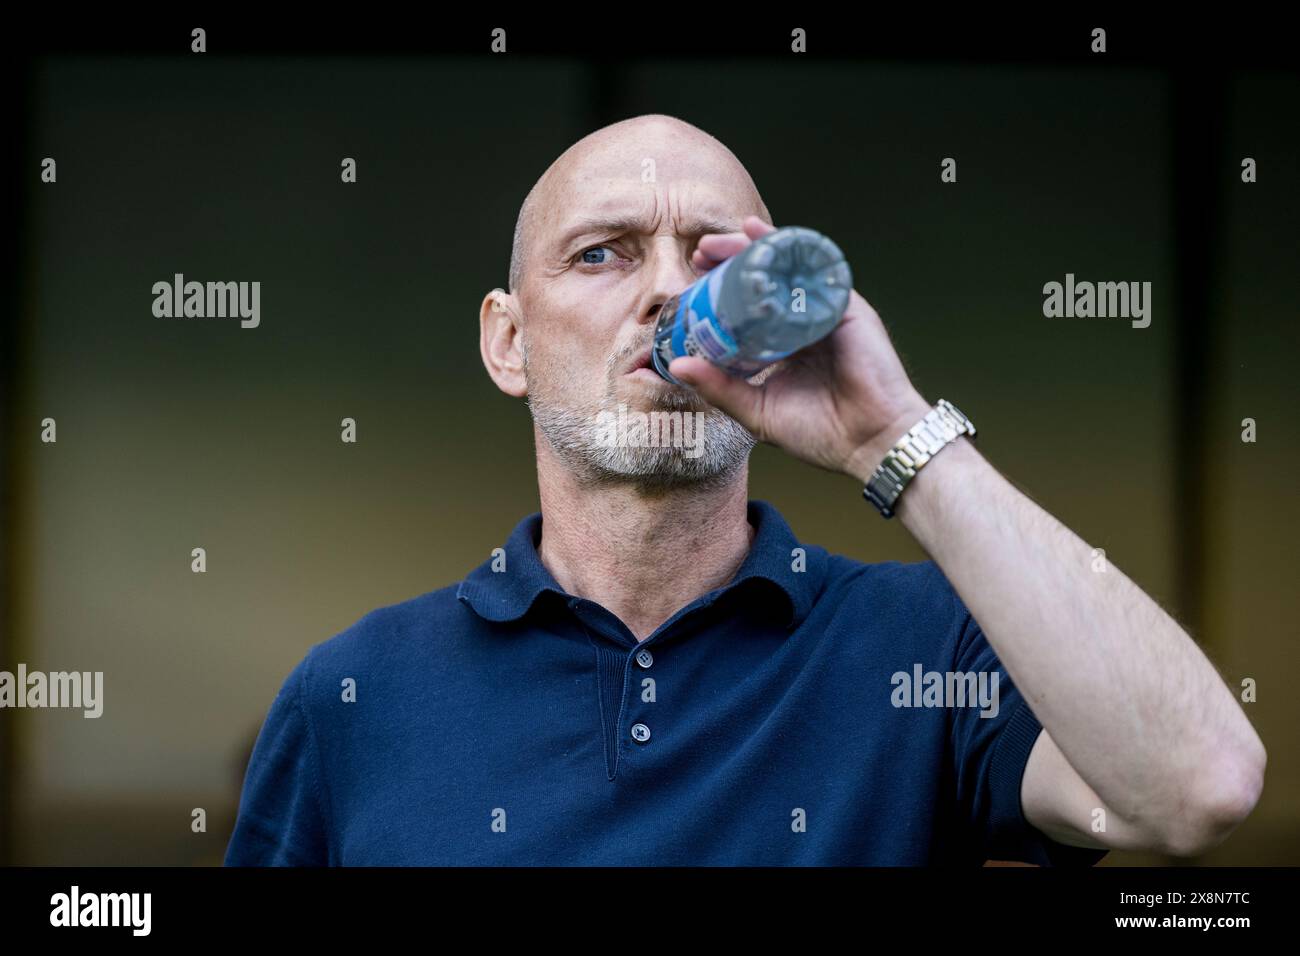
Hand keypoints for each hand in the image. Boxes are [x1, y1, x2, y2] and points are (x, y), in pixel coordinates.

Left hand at [671, 216, 932, 483]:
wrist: (869, 444)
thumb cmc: (820, 433)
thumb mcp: (756, 410)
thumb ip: (719, 388)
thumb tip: (676, 367)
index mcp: (785, 346)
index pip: (750, 308)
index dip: (723, 290)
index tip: (693, 277)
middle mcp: (805, 324)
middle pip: (766, 283)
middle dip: (733, 260)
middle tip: (700, 251)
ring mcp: (827, 314)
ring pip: (788, 271)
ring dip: (756, 250)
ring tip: (724, 239)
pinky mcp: (848, 310)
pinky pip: (818, 273)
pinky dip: (793, 252)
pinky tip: (766, 238)